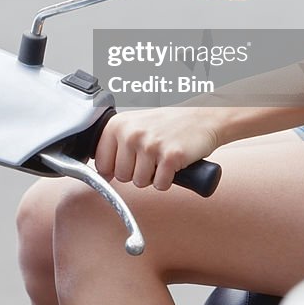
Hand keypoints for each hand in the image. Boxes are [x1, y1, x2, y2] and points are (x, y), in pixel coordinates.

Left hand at [94, 108, 220, 191]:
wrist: (202, 119)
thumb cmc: (168, 123)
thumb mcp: (135, 125)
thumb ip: (115, 144)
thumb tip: (101, 174)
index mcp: (118, 124)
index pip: (101, 164)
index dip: (115, 167)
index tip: (129, 160)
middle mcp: (132, 133)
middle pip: (121, 176)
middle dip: (136, 172)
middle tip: (150, 157)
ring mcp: (151, 145)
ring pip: (139, 182)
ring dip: (152, 176)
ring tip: (161, 157)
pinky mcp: (170, 157)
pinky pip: (159, 185)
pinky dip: (167, 180)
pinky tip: (172, 163)